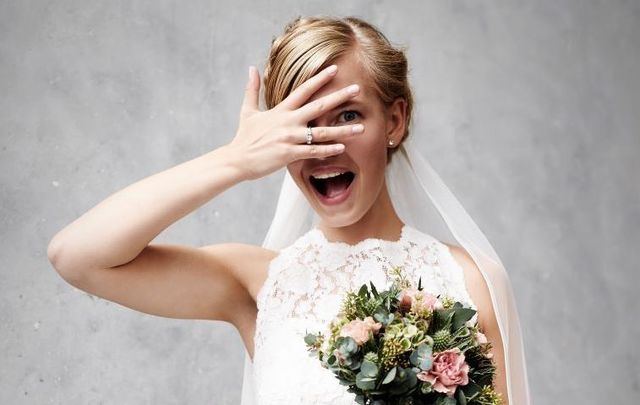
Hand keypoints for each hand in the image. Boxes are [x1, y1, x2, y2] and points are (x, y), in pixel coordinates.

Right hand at [226, 64, 363, 180]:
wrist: (236, 160)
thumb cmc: (244, 137)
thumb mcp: (248, 111)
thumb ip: (252, 89)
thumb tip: (251, 68)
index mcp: (280, 110)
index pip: (303, 90)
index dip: (319, 79)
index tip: (335, 69)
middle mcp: (287, 121)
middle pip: (318, 106)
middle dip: (339, 97)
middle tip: (357, 89)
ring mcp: (289, 137)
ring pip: (321, 132)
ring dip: (342, 130)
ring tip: (360, 127)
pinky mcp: (288, 154)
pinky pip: (312, 151)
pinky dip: (328, 150)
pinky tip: (342, 148)